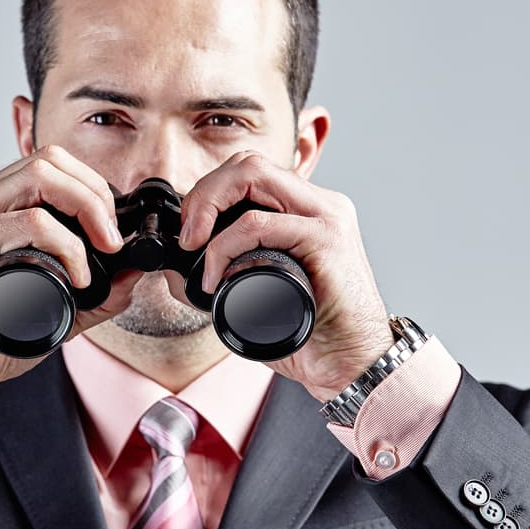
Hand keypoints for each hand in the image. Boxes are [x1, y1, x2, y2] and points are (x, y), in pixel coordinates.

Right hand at [0, 145, 141, 455]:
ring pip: (41, 174)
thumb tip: (132, 275)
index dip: (92, 188)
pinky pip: (31, 221)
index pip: (50, 166)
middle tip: (113, 240)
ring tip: (104, 250)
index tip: (113, 231)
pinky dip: (67, 246)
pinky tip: (76, 278)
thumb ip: (93, 293)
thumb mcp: (51, 309)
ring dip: (87, 208)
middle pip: (50, 159)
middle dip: (96, 194)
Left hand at [178, 150, 393, 403]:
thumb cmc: (310, 336)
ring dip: (208, 209)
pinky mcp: (326, 241)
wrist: (353, 365)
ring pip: (253, 176)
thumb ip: (227, 273)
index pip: (250, 173)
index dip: (209, 192)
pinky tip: (216, 277)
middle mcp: (320, 206)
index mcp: (307, 211)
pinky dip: (224, 246)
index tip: (188, 232)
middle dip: (203, 193)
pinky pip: (258, 224)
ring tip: (194, 250)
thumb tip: (176, 272)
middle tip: (186, 236)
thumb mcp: (259, 295)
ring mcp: (326, 218)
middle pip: (248, 163)